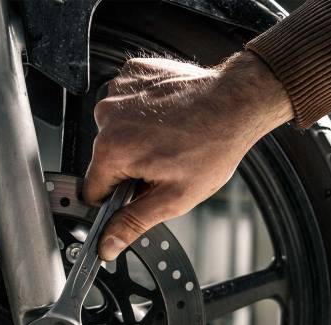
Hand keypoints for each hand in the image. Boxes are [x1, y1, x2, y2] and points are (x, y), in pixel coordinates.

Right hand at [84, 52, 292, 260]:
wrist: (237, 102)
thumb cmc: (213, 146)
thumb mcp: (174, 198)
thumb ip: (133, 223)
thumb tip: (107, 245)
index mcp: (113, 149)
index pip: (93, 191)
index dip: (116, 201)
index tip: (138, 195)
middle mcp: (107, 115)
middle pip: (105, 159)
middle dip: (130, 168)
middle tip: (165, 165)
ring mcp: (119, 89)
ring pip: (116, 130)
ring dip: (137, 138)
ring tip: (170, 139)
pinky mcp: (132, 73)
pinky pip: (128, 102)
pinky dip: (145, 111)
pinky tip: (169, 116)